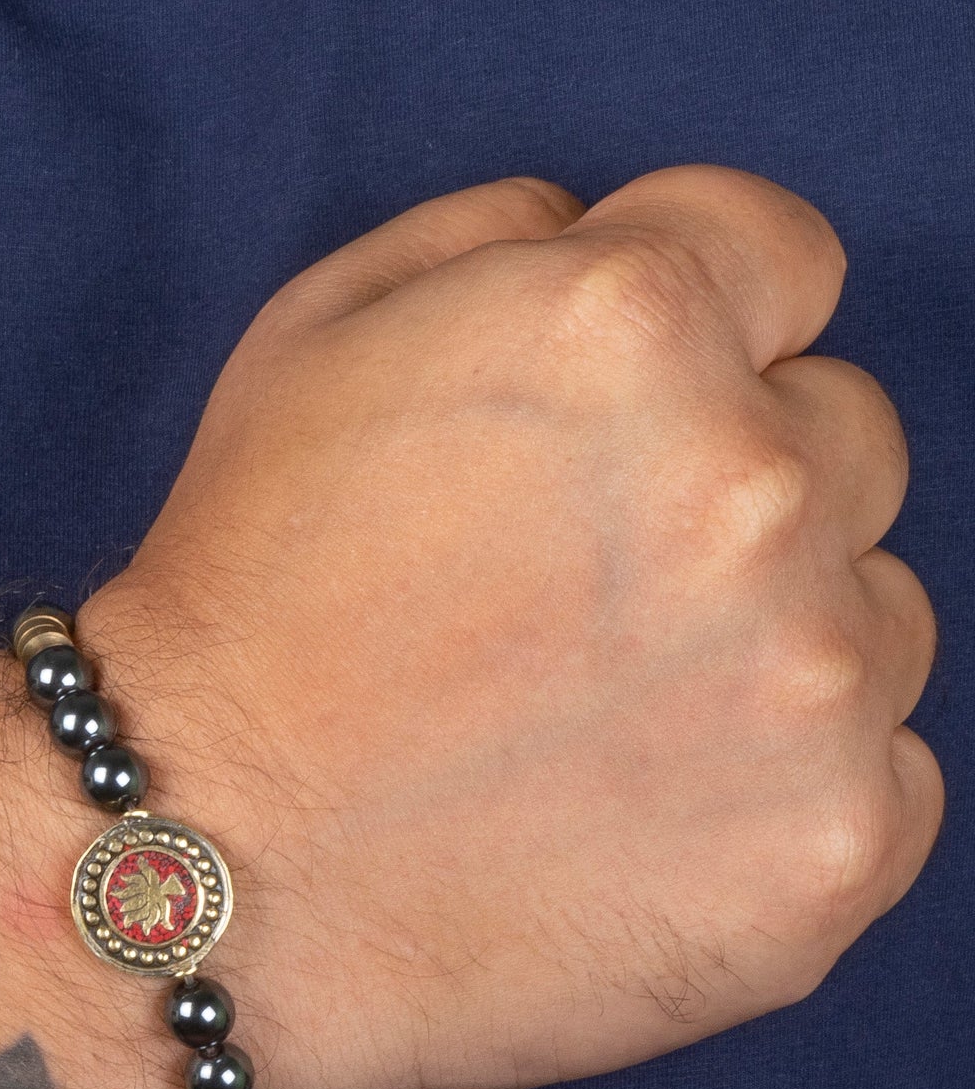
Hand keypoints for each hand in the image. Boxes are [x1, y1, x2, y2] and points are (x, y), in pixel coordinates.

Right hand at [80, 167, 940, 1088]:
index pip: (785, 256)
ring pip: (878, 609)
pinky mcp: (833, 851)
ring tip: (595, 711)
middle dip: (731, 480)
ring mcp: (813, 683)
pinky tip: (635, 809)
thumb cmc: (242, 599)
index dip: (702, 324)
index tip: (629, 409)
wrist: (206, 859)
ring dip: (771, 639)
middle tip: (576, 581)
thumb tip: (604, 229)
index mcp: (628, 328)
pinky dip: (784, 786)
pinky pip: (881, 773)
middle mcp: (754, 487)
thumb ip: (495, 234)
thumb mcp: (309, 340)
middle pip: (845, 430)